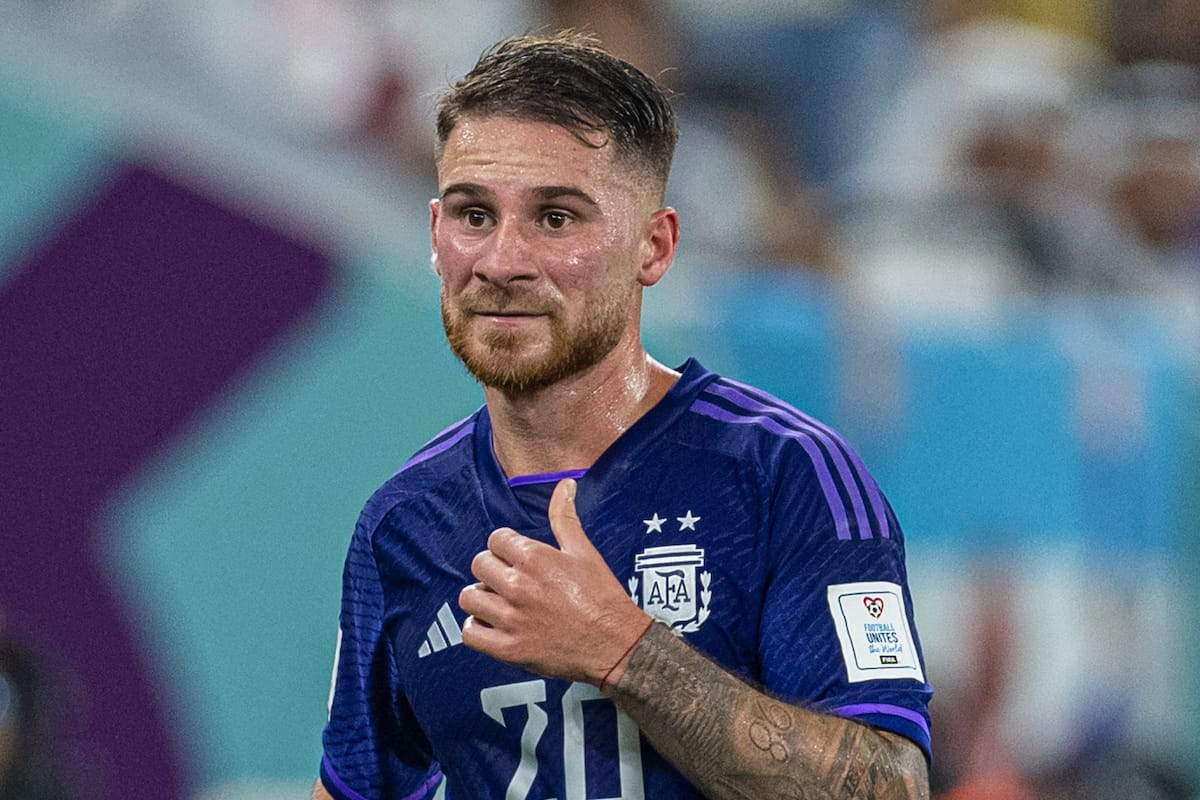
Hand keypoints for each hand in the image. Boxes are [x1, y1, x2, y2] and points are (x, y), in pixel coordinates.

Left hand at [458, 478, 650, 683]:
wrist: (615, 644)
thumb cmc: (602, 597)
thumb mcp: (584, 551)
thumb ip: (565, 517)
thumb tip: (565, 484)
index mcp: (534, 557)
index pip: (495, 539)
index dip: (505, 547)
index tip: (517, 558)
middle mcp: (517, 585)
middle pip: (479, 564)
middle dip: (493, 570)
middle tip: (510, 580)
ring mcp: (511, 618)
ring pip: (469, 598)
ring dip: (481, 598)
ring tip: (499, 602)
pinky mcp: (508, 648)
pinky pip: (470, 633)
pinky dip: (477, 628)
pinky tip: (493, 625)